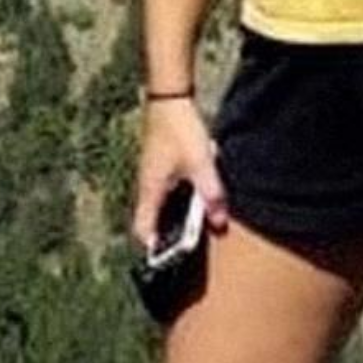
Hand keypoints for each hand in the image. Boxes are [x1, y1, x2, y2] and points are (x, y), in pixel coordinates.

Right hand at [130, 93, 225, 243]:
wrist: (170, 100)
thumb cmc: (180, 131)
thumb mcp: (201, 164)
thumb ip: (211, 193)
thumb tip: (219, 222)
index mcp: (151, 191)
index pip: (143, 231)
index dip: (153, 249)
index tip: (168, 261)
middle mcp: (147, 187)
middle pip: (152, 222)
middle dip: (168, 237)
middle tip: (186, 249)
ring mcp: (152, 177)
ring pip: (161, 207)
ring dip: (175, 218)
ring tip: (195, 229)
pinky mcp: (160, 167)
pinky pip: (168, 193)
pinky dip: (180, 202)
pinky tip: (198, 199)